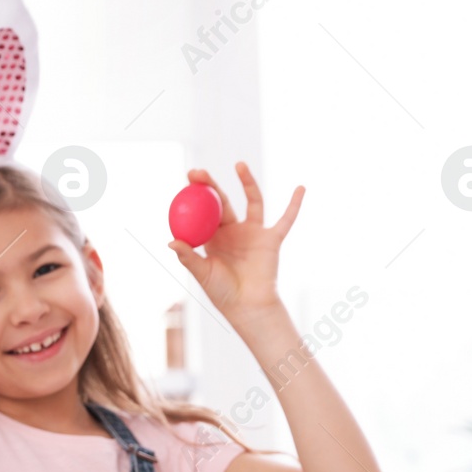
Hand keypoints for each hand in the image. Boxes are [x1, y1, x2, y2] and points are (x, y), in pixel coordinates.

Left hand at [168, 161, 301, 321]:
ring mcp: (254, 233)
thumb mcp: (202, 273)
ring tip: (239, 164)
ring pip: (252, 201)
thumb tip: (171, 241)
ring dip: (248, 182)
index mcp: (214, 237)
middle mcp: (233, 231)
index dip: (194, 195)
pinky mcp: (272, 239)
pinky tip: (300, 188)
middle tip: (198, 172)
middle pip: (222, 201)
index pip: (202, 210)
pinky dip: (295, 205)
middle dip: (210, 185)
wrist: (248, 306)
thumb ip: (189, 256)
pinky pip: (286, 220)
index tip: (186, 178)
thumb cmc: (222, 292)